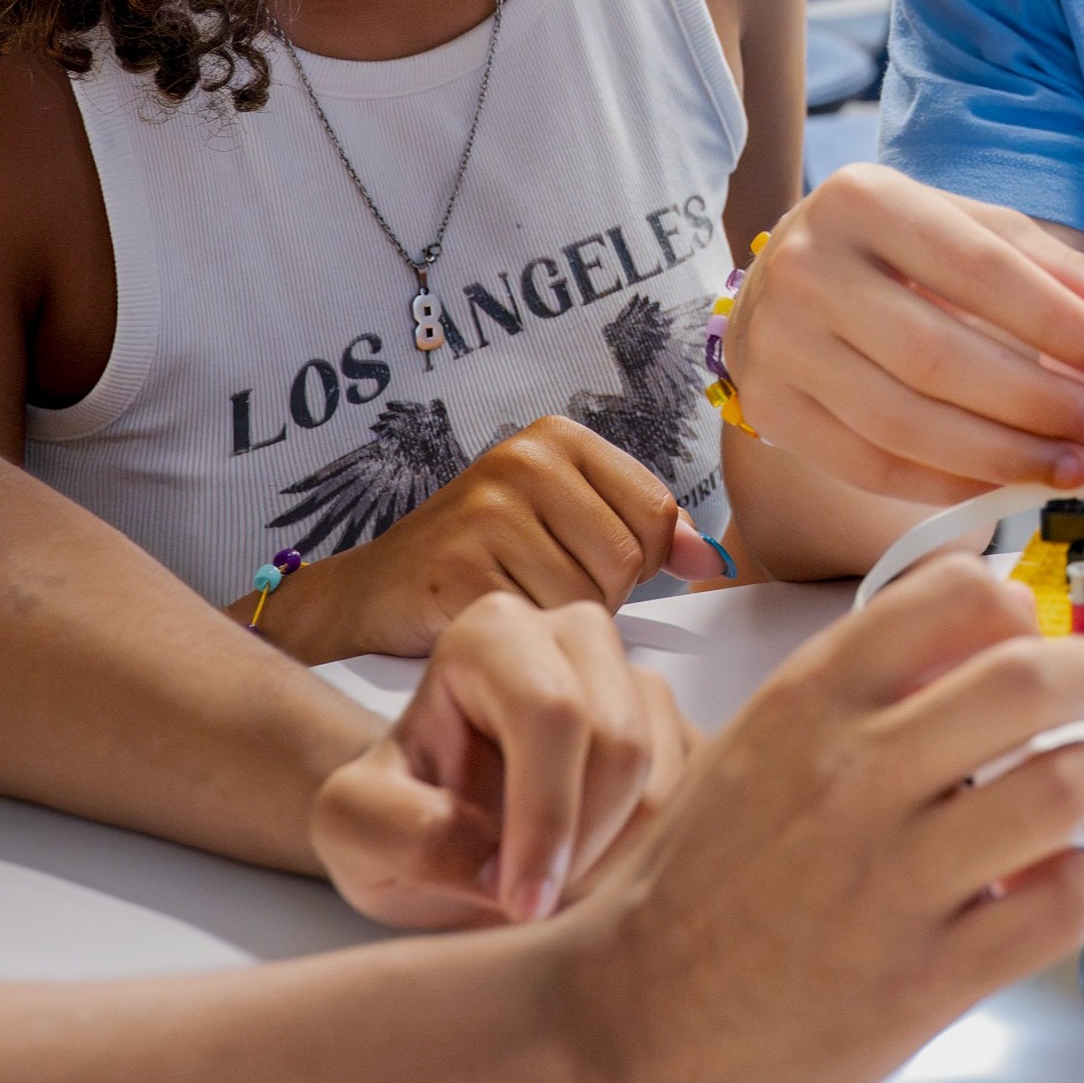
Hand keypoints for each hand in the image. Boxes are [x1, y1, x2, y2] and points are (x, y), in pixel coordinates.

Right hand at [268, 416, 724, 661]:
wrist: (373, 592)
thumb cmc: (482, 557)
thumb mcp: (566, 519)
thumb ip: (643, 531)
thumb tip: (711, 558)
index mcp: (557, 439)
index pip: (655, 512)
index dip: (638, 561)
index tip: (590, 564)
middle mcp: (520, 462)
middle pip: (624, 561)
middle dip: (598, 597)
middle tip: (540, 589)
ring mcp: (485, 513)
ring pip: (583, 601)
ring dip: (558, 625)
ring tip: (514, 604)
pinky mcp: (458, 571)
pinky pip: (537, 627)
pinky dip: (522, 643)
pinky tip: (489, 622)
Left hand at [307, 593, 695, 929]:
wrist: (434, 831)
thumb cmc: (395, 817)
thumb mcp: (354, 831)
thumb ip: (406, 837)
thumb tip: (499, 867)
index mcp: (493, 633)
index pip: (551, 712)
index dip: (546, 817)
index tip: (522, 904)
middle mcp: (576, 635)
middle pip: (622, 745)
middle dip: (585, 849)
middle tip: (537, 909)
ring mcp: (637, 681)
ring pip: (671, 782)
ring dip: (622, 864)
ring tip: (558, 897)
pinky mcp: (681, 734)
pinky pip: (702, 802)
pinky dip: (659, 859)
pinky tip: (601, 880)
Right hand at [543, 558, 1083, 1082]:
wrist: (633, 1012)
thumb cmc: (699, 881)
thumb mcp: (757, 744)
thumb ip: (860, 689)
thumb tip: (978, 637)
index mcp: (808, 705)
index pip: (955, 593)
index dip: (1012, 608)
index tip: (1019, 633)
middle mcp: (856, 777)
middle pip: (1033, 678)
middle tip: (1083, 698)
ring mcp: (896, 878)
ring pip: (1064, 785)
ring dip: (1082, 783)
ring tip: (1056, 797)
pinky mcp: (928, 975)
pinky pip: (1059, 903)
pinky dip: (1069, 887)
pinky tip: (1035, 886)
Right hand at [726, 164, 1083, 504]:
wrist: (783, 286)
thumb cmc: (895, 256)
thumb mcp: (969, 234)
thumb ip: (1053, 271)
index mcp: (863, 198)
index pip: (975, 266)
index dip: (1053, 320)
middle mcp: (807, 265)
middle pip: (936, 353)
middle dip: (1033, 398)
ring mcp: (779, 341)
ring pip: (902, 420)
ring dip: (998, 454)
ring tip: (1065, 463)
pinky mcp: (769, 407)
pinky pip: (869, 465)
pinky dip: (945, 484)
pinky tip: (999, 483)